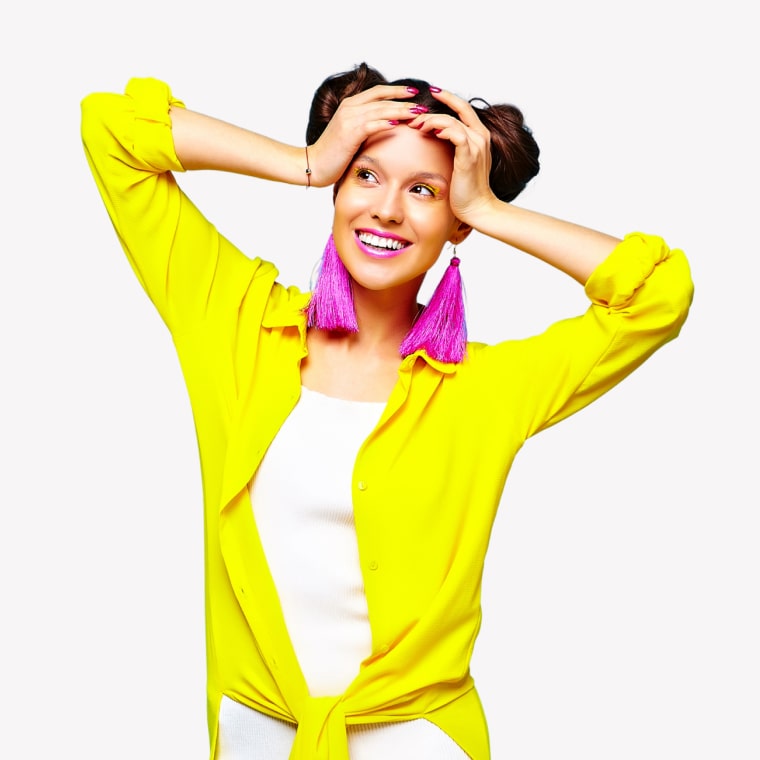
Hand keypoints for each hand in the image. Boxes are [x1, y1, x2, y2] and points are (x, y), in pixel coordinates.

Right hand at [307, 85, 420, 185]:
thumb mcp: (350, 135)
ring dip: (400, 110)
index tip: (414, 92)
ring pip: (380, 110)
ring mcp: (349, 119)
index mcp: (350, 105)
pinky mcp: (349, 133)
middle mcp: (350, 108)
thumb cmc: (333, 154)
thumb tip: (384, 128)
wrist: (314, 164)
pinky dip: (385, 122)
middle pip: (382, 98)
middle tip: (422, 103)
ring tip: (417, 112)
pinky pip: (371, 124)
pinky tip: (399, 123)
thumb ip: (365, 127)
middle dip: (404, 100)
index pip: (378, 92)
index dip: (396, 91)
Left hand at [410, 90, 497, 225]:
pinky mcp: (469, 156)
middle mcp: (481, 136)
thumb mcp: (460, 163)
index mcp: (479, 136)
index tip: (432, 92)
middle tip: (415, 112)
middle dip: (437, 104)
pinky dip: (441, 129)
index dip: (448, 97)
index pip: (464, 108)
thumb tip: (436, 138)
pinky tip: (430, 133)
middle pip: (459, 107)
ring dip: (431, 120)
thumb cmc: (466, 190)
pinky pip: (455, 134)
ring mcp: (476, 145)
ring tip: (417, 126)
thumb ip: (454, 148)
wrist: (477, 208)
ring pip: (452, 120)